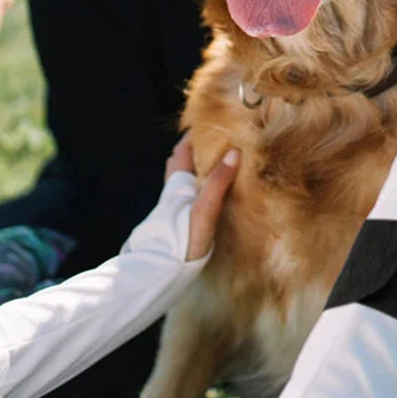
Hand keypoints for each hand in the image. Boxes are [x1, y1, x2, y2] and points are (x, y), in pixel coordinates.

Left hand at [165, 133, 239, 260]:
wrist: (162, 273)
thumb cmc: (183, 240)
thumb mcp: (204, 209)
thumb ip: (217, 181)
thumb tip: (234, 152)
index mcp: (177, 184)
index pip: (182, 150)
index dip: (195, 135)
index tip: (212, 124)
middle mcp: (173, 193)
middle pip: (182, 163)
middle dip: (197, 150)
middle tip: (219, 142)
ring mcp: (175, 208)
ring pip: (185, 181)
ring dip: (199, 171)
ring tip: (220, 166)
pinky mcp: (180, 223)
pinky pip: (190, 197)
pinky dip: (201, 189)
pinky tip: (214, 197)